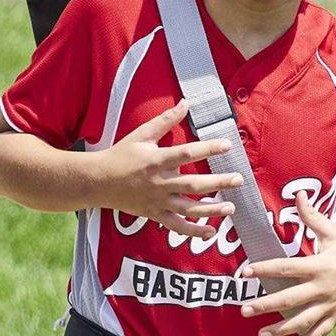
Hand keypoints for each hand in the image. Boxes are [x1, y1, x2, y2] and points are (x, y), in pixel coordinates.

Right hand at [98, 99, 240, 236]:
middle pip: (193, 185)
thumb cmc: (120, 155)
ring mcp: (156, 201)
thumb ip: (166, 120)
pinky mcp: (153, 214)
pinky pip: (175, 225)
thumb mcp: (141, 135)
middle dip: (218, 182)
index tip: (227, 145)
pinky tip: (209, 233)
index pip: (186, 153)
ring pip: (188, 208)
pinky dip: (192, 231)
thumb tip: (186, 102)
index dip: (208, 148)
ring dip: (211, 210)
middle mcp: (158, 183)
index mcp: (156, 161)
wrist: (96, 181)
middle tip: (239, 179)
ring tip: (231, 208)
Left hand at [239, 192, 335, 335]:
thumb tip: (298, 194)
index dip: (264, 269)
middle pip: (291, 298)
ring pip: (303, 321)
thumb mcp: (334, 232)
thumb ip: (312, 217)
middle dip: (266, 305)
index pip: (286, 267)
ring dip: (281, 330)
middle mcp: (324, 287)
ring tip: (261, 335)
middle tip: (244, 310)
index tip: (244, 272)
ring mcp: (331, 304)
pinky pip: (320, 332)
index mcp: (320, 265)